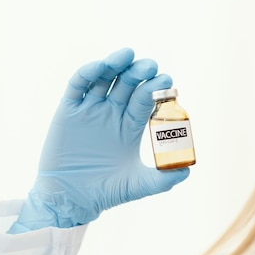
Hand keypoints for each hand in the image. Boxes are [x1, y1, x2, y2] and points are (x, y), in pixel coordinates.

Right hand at [9, 48, 189, 232]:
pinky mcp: (68, 111)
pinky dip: (88, 73)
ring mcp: (90, 110)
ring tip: (128, 55)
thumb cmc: (106, 192)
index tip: (167, 82)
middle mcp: (111, 113)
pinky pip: (77, 86)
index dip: (155, 89)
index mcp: (130, 125)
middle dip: (139, 73)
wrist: (72, 200)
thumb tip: (186, 170)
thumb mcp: (139, 185)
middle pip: (127, 84)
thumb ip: (163, 179)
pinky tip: (102, 66)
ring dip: (116, 65)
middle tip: (152, 66)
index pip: (144, 99)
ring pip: (103, 79)